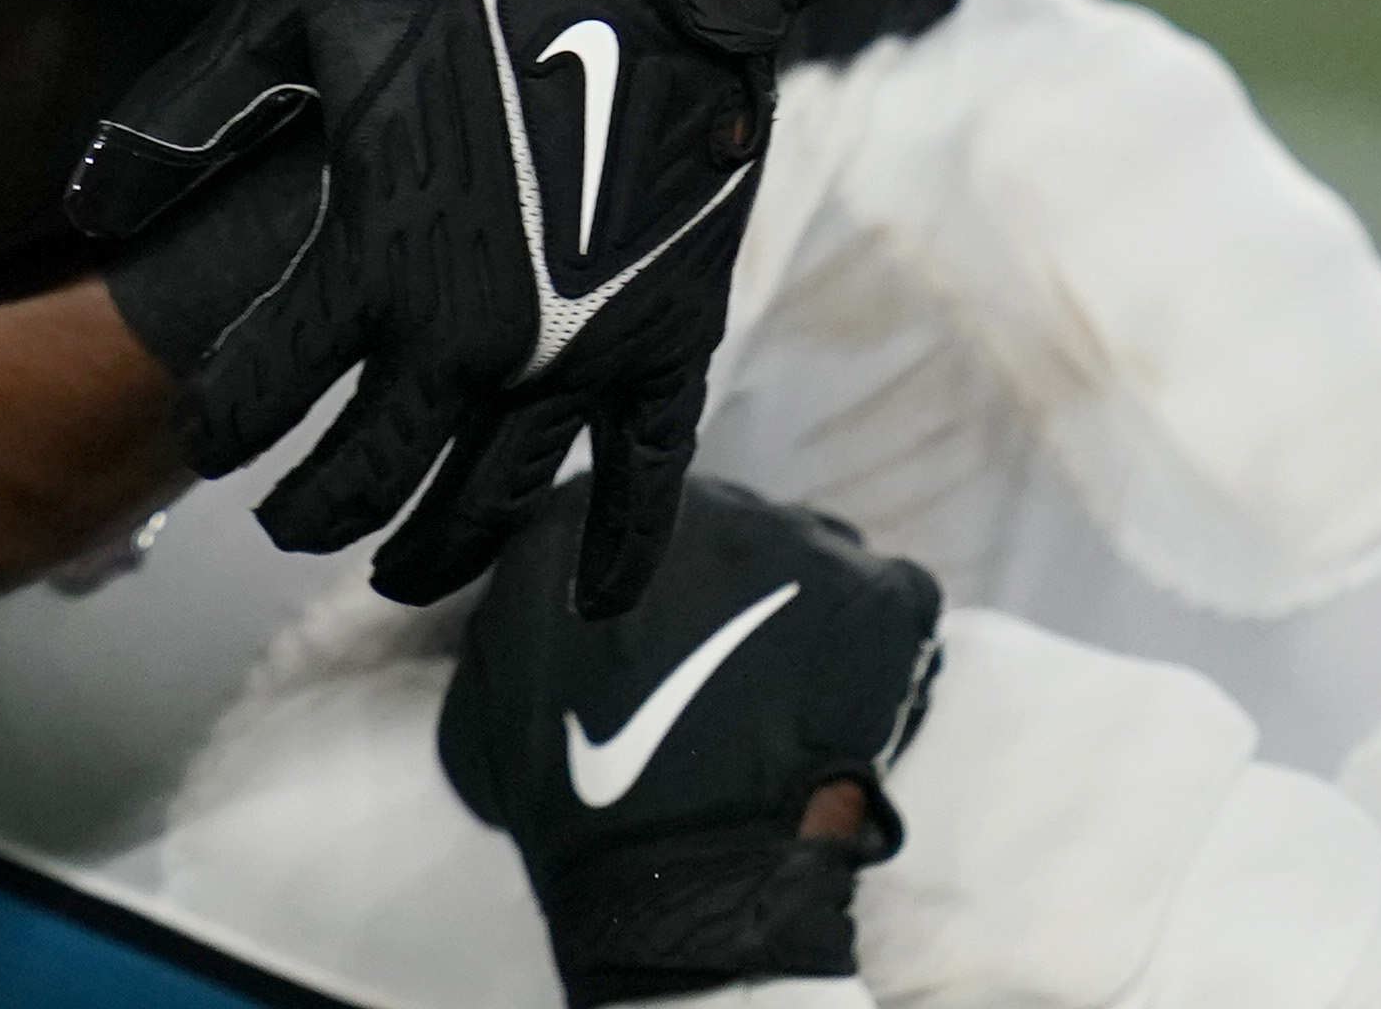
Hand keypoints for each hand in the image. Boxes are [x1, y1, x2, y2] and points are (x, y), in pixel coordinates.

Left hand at [6, 0, 776, 614]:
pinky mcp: (667, 341)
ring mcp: (577, 352)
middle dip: (313, 508)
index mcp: (373, 259)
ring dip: (434, 549)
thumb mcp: (291, 6)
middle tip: (286, 519)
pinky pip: (642, 478)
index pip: (262, 391)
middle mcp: (470, 335)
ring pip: (491, 498)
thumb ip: (185, 108)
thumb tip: (95, 201)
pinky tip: (593, 599)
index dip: (220, 423)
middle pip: (371, 473)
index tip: (204, 434)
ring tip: (393, 571)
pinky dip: (621, 551)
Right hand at [437, 473, 935, 1008]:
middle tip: (743, 669)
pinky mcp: (879, 590)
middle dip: (742, 588)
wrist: (683, 877)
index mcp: (589, 517)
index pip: (637, 524)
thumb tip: (516, 621)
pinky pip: (898, 595)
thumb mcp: (482, 709)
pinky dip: (887, 644)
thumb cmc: (574, 801)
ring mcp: (796, 539)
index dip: (663, 585)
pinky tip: (860, 701)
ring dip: (814, 608)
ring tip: (806, 692)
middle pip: (735, 530)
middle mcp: (694, 503)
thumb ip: (501, 636)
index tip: (672, 636)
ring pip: (818, 553)